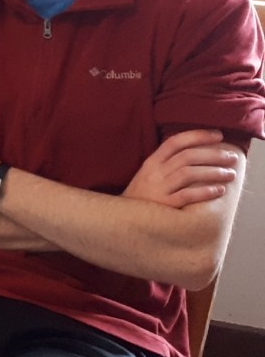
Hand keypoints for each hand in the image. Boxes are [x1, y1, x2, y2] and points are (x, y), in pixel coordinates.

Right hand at [122, 129, 238, 208]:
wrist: (124, 221)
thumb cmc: (143, 197)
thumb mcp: (148, 175)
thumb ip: (167, 163)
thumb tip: (198, 152)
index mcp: (151, 162)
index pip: (175, 142)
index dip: (198, 135)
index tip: (219, 135)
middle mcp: (154, 173)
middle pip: (187, 157)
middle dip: (213, 155)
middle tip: (232, 158)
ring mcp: (158, 189)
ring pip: (189, 174)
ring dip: (213, 172)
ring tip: (230, 174)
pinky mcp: (163, 205)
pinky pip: (187, 195)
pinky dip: (205, 192)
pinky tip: (219, 190)